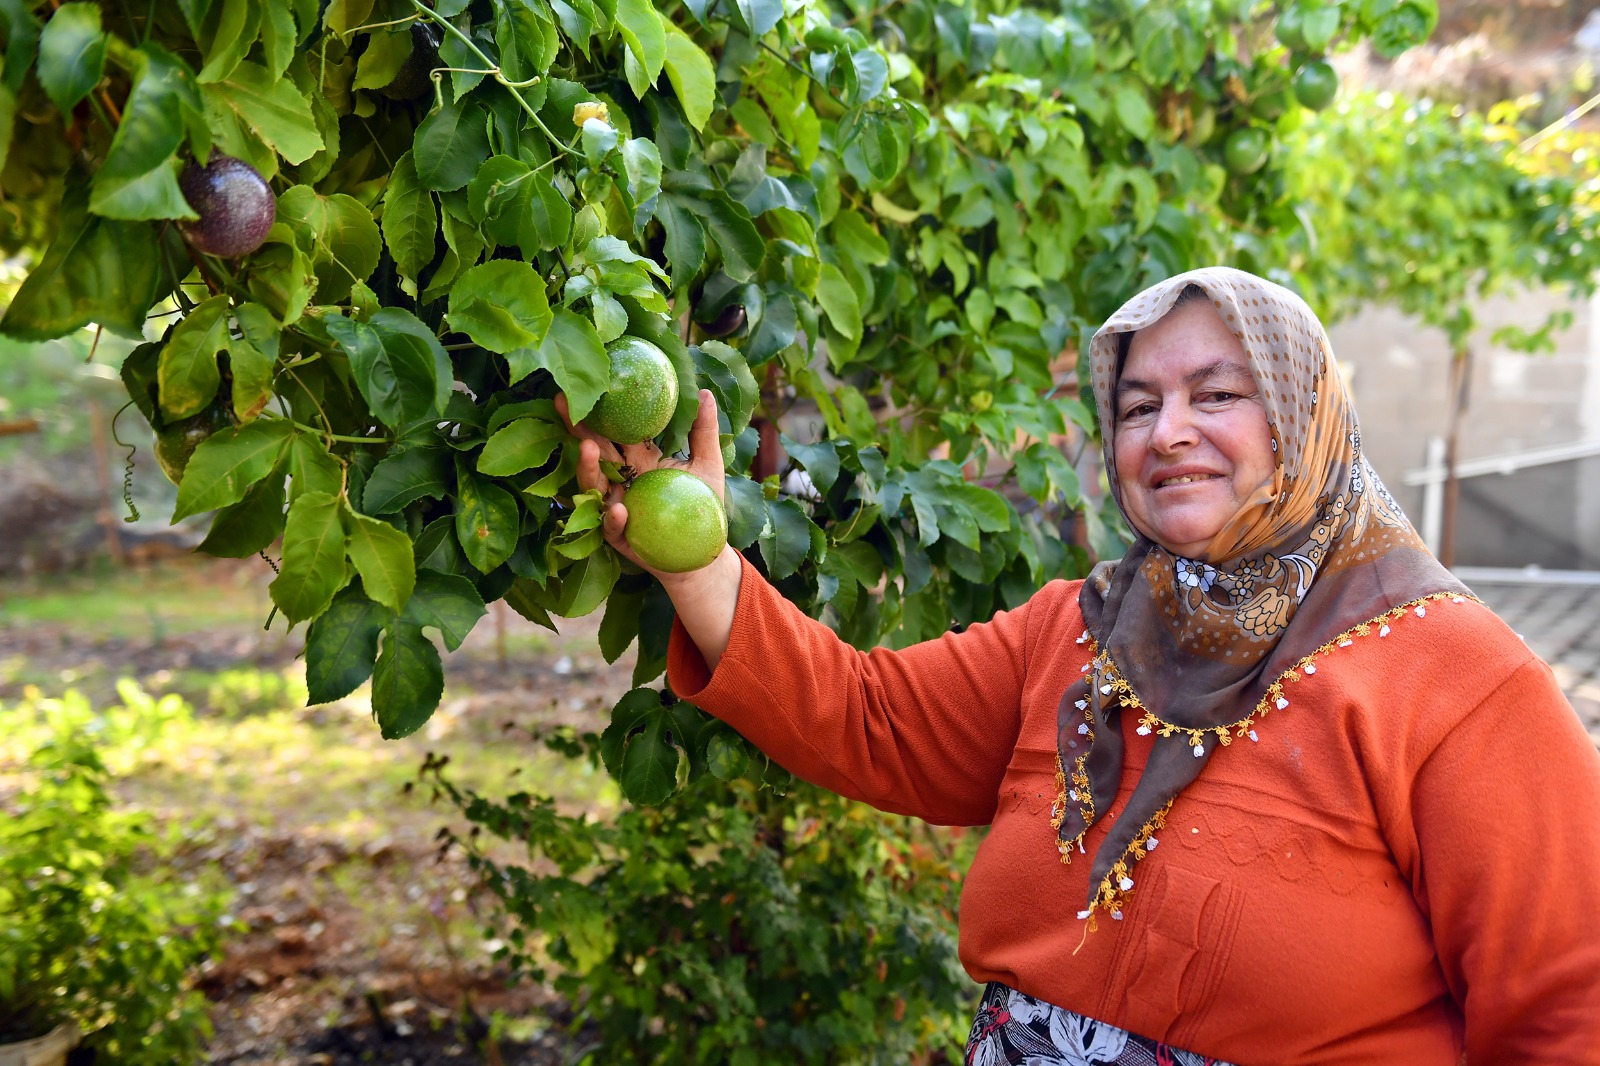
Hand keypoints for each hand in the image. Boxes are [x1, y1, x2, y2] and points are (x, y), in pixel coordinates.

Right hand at [555, 388, 727, 576]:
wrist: (702, 553)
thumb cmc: (703, 506)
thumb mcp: (708, 464)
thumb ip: (703, 431)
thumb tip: (705, 392)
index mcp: (639, 458)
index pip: (616, 430)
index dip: (601, 410)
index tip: (587, 385)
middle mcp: (621, 479)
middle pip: (596, 451)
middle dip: (578, 428)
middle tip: (563, 402)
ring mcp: (616, 507)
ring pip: (594, 486)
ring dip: (588, 468)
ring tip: (587, 448)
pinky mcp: (620, 536)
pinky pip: (611, 527)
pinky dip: (612, 518)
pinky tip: (618, 508)